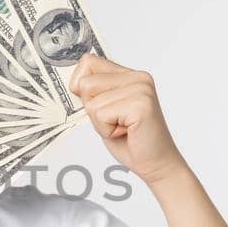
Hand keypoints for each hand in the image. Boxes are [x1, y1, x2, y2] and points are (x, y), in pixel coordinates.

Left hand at [69, 53, 186, 184]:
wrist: (156, 164)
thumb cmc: (130, 140)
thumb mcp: (105, 109)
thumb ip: (92, 92)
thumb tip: (72, 82)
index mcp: (130, 74)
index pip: (88, 62)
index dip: (81, 86)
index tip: (98, 106)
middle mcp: (138, 77)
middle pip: (85, 83)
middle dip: (92, 109)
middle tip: (115, 121)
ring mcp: (140, 89)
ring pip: (92, 102)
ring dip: (100, 122)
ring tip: (122, 127)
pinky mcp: (140, 104)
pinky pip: (101, 114)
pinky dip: (107, 130)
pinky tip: (126, 132)